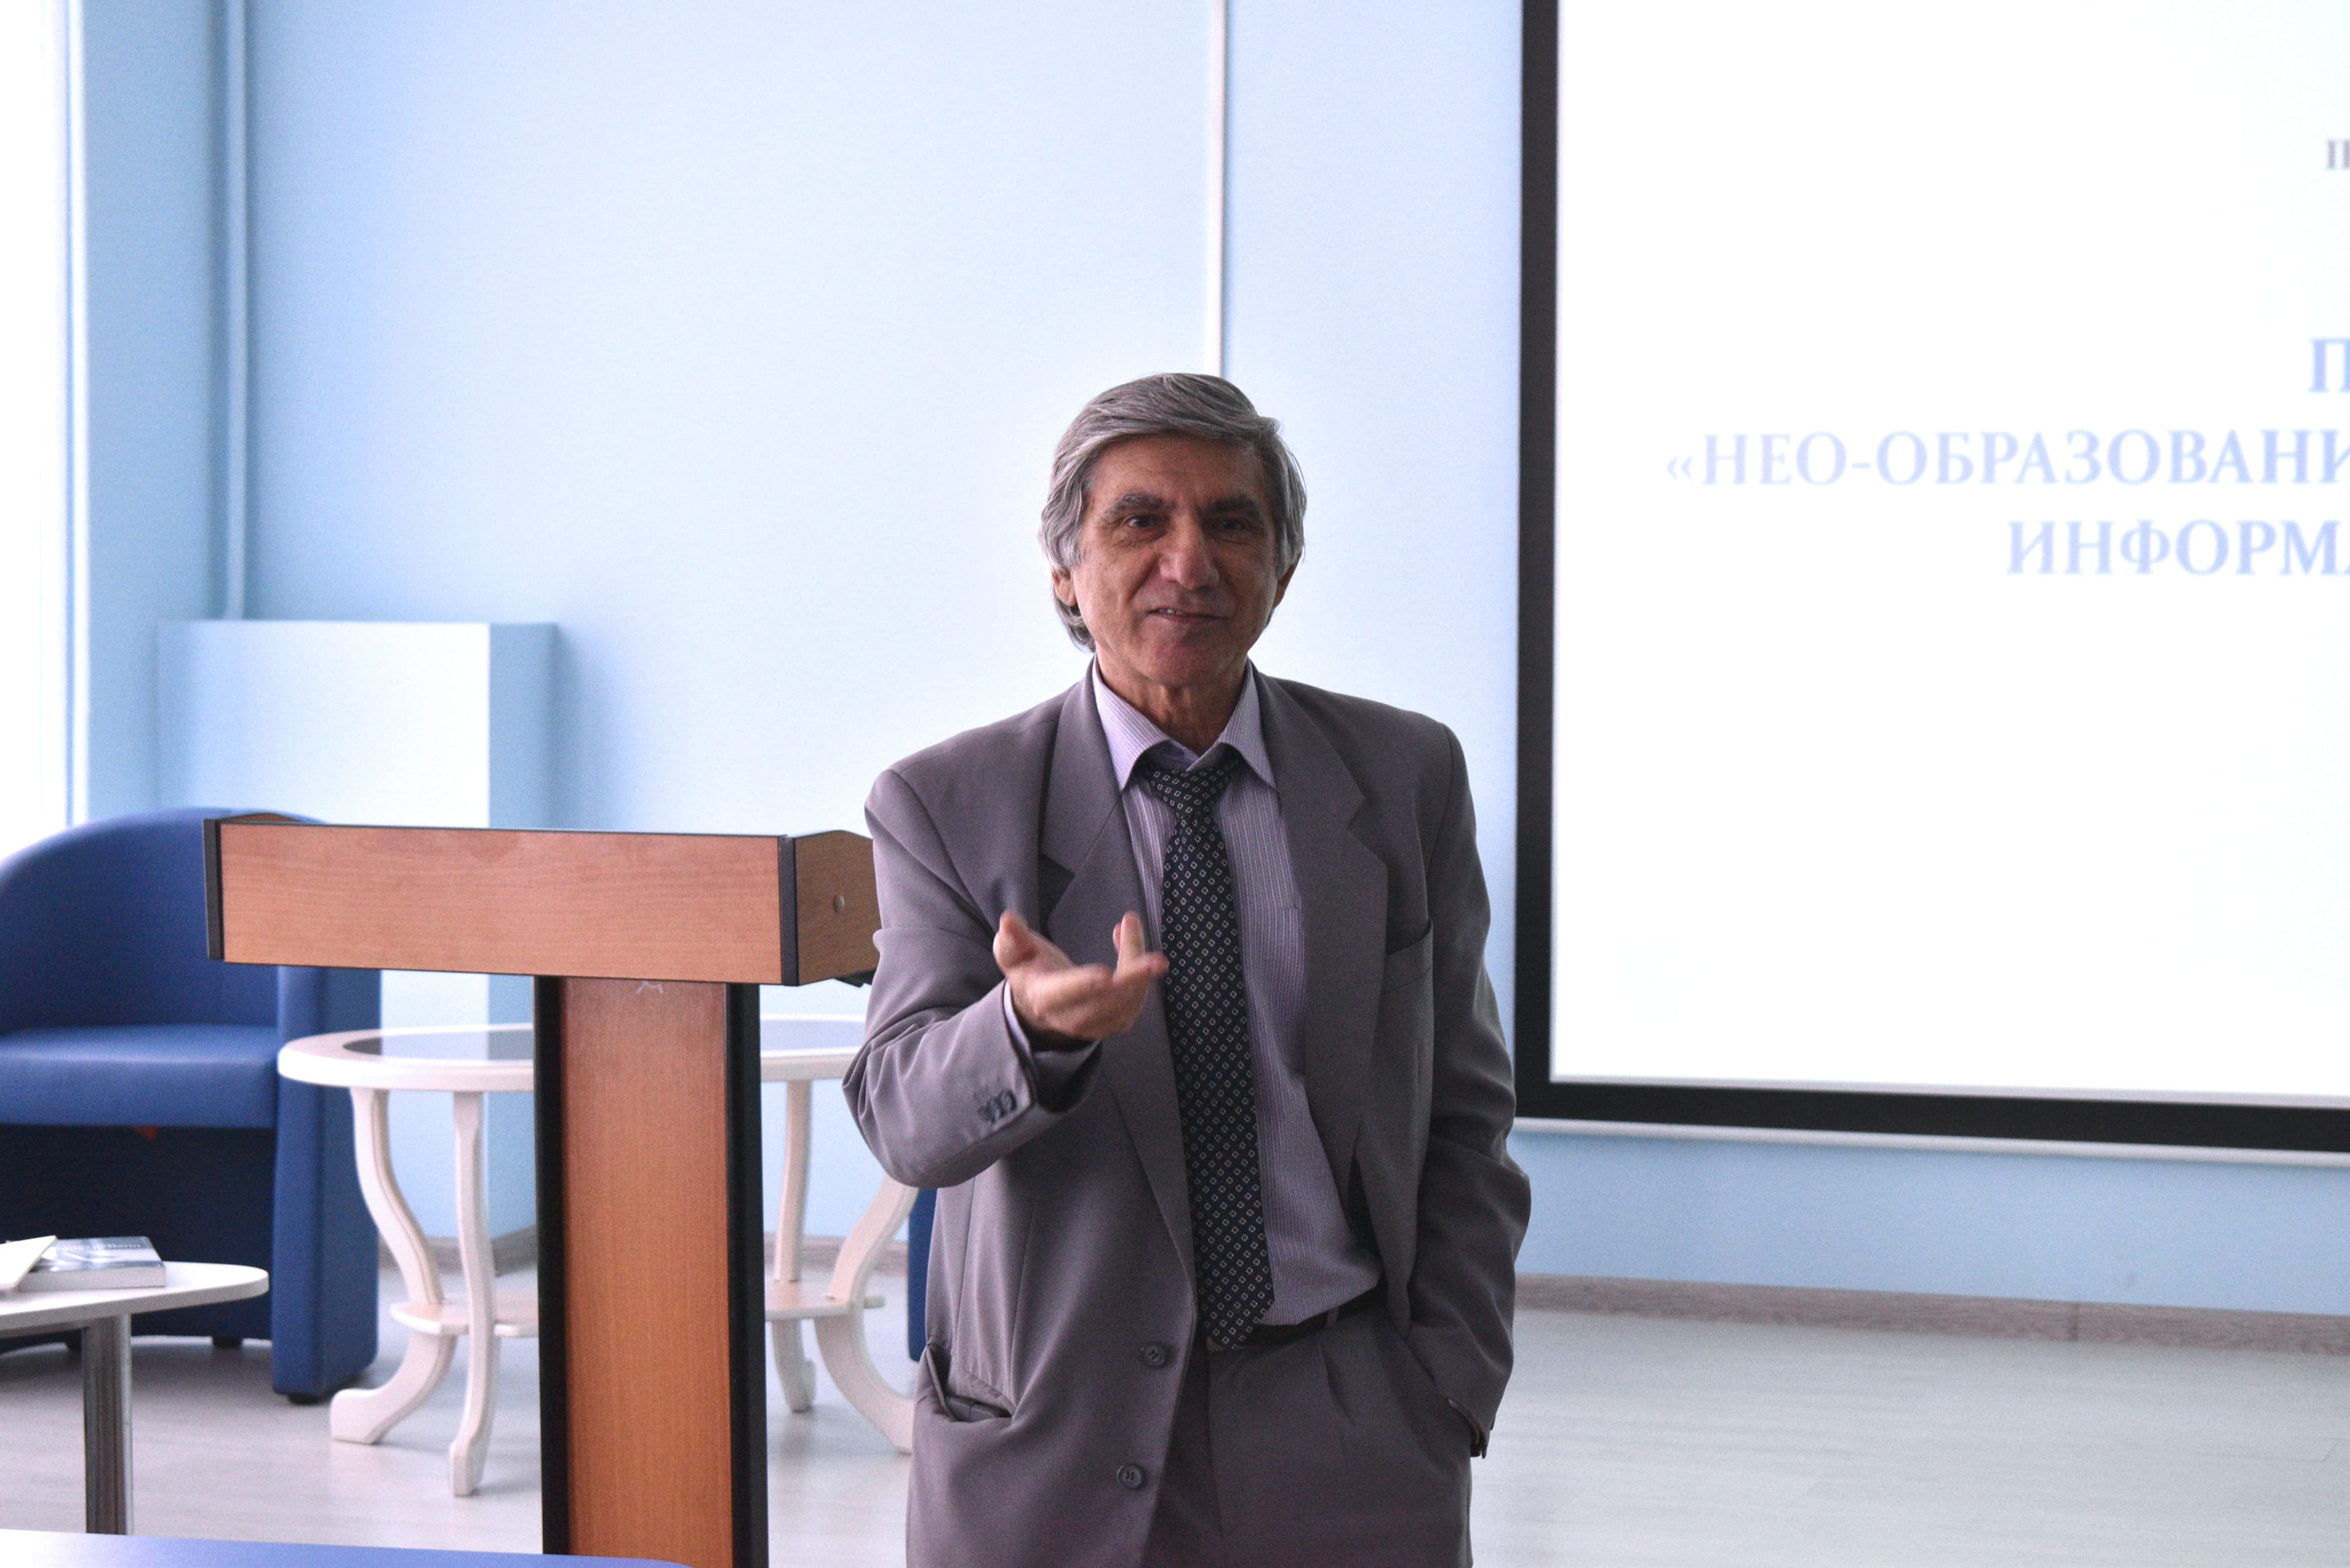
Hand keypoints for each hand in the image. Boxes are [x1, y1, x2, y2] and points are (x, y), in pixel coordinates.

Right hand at [994, 910, 1164, 1046]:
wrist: (1041, 1004)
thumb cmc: (1030, 970)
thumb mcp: (1013, 953)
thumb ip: (1012, 938)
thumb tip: (1008, 919)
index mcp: (1044, 997)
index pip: (1063, 994)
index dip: (1083, 985)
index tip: (1104, 975)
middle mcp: (1070, 1018)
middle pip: (1105, 1003)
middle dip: (1133, 980)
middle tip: (1156, 961)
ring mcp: (1096, 1025)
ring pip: (1127, 1002)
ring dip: (1139, 967)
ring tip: (1129, 927)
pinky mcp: (1115, 1023)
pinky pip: (1135, 1002)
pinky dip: (1141, 974)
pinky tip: (1130, 941)